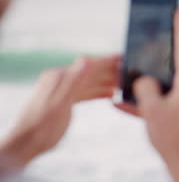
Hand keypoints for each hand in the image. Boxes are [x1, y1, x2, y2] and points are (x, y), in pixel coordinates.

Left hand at [0, 55, 119, 174]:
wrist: (25, 145)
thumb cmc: (41, 127)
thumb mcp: (59, 104)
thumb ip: (73, 82)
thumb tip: (87, 59)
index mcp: (59, 77)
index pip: (88, 64)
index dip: (107, 61)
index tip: (123, 58)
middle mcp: (60, 80)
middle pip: (90, 72)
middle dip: (110, 71)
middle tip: (129, 72)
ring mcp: (61, 90)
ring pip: (89, 82)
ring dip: (106, 82)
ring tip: (123, 83)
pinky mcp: (63, 100)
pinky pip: (84, 92)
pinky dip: (98, 92)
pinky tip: (110, 94)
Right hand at [115, 10, 178, 181]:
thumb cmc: (171, 136)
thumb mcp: (152, 109)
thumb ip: (144, 88)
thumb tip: (143, 80)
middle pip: (178, 62)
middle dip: (164, 49)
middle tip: (156, 34)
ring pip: (168, 82)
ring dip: (151, 77)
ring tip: (136, 69)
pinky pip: (164, 100)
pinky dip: (147, 100)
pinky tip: (124, 104)